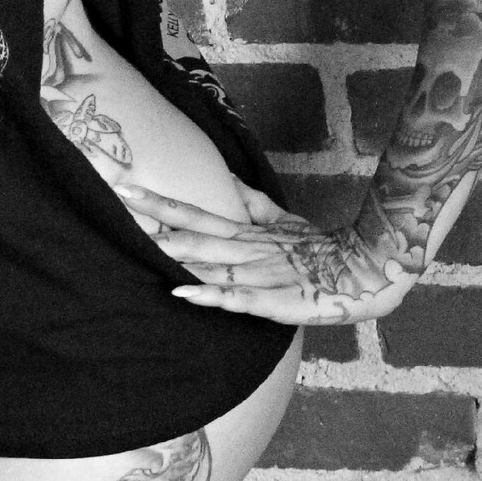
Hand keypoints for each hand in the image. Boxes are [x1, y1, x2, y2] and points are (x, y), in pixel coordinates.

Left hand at [120, 175, 417, 324]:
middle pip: (192, 231)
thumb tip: (222, 180)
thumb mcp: (282, 220)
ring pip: (209, 261)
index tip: (122, 188)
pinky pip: (236, 297)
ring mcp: (259, 273)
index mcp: (244, 232)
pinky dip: (209, 295)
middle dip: (154, 219)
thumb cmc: (320, 248)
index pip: (193, 213)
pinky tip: (182, 293)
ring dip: (174, 254)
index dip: (158, 201)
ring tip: (137, 244)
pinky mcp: (273, 300)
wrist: (366, 269)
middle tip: (115, 202)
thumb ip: (250, 202)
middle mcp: (246, 248)